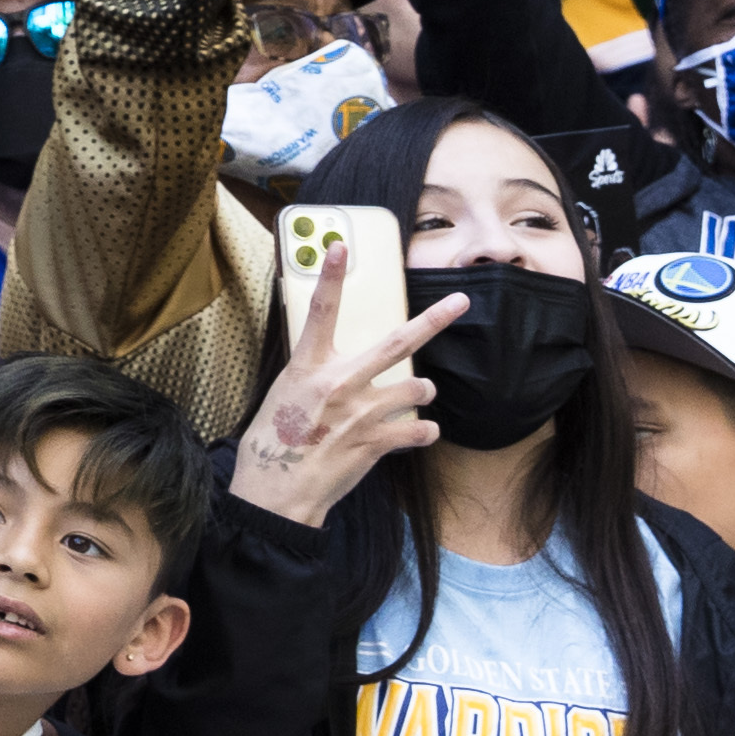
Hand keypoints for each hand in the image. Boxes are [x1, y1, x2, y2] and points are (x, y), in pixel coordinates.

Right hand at [227, 238, 452, 528]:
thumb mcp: (282, 395)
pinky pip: (420, 430)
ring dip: (422, 391)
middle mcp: (339, 382)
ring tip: (416, 396)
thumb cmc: (273, 443)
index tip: (339, 246)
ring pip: (417, 388)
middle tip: (461, 301)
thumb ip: (313, 376)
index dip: (330, 276)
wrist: (277, 489)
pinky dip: (423, 432)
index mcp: (309, 366)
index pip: (320, 311)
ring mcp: (362, 412)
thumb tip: (333, 369)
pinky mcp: (378, 441)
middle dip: (434, 320)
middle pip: (397, 342)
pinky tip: (418, 434)